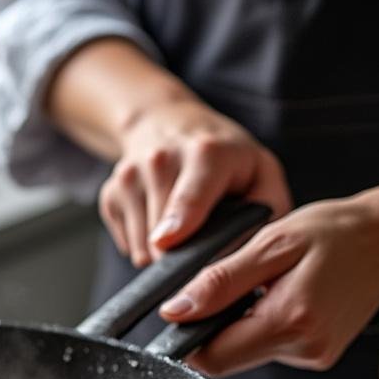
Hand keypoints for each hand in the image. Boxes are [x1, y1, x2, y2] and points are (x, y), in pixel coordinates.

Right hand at [99, 100, 291, 266]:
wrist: (166, 123)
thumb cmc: (223, 156)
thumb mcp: (262, 170)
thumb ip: (268, 207)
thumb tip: (253, 252)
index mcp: (206, 153)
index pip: (189, 193)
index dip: (180, 219)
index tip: (168, 241)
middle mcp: (160, 160)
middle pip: (163, 234)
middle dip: (186, 255)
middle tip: (206, 245)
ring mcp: (128, 176)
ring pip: (143, 247)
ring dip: (167, 252)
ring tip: (185, 227)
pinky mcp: (109, 194)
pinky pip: (129, 245)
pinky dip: (147, 243)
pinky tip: (161, 220)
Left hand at [157, 196, 378, 375]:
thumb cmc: (335, 232)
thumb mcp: (272, 244)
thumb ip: (220, 281)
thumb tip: (175, 311)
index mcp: (290, 320)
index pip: (212, 357)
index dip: (188, 335)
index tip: (186, 306)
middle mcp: (304, 349)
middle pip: (227, 359)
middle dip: (214, 328)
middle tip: (234, 284)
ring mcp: (313, 357)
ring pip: (246, 353)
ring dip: (240, 324)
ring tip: (265, 285)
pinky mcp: (317, 355)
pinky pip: (269, 347)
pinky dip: (262, 324)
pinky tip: (280, 296)